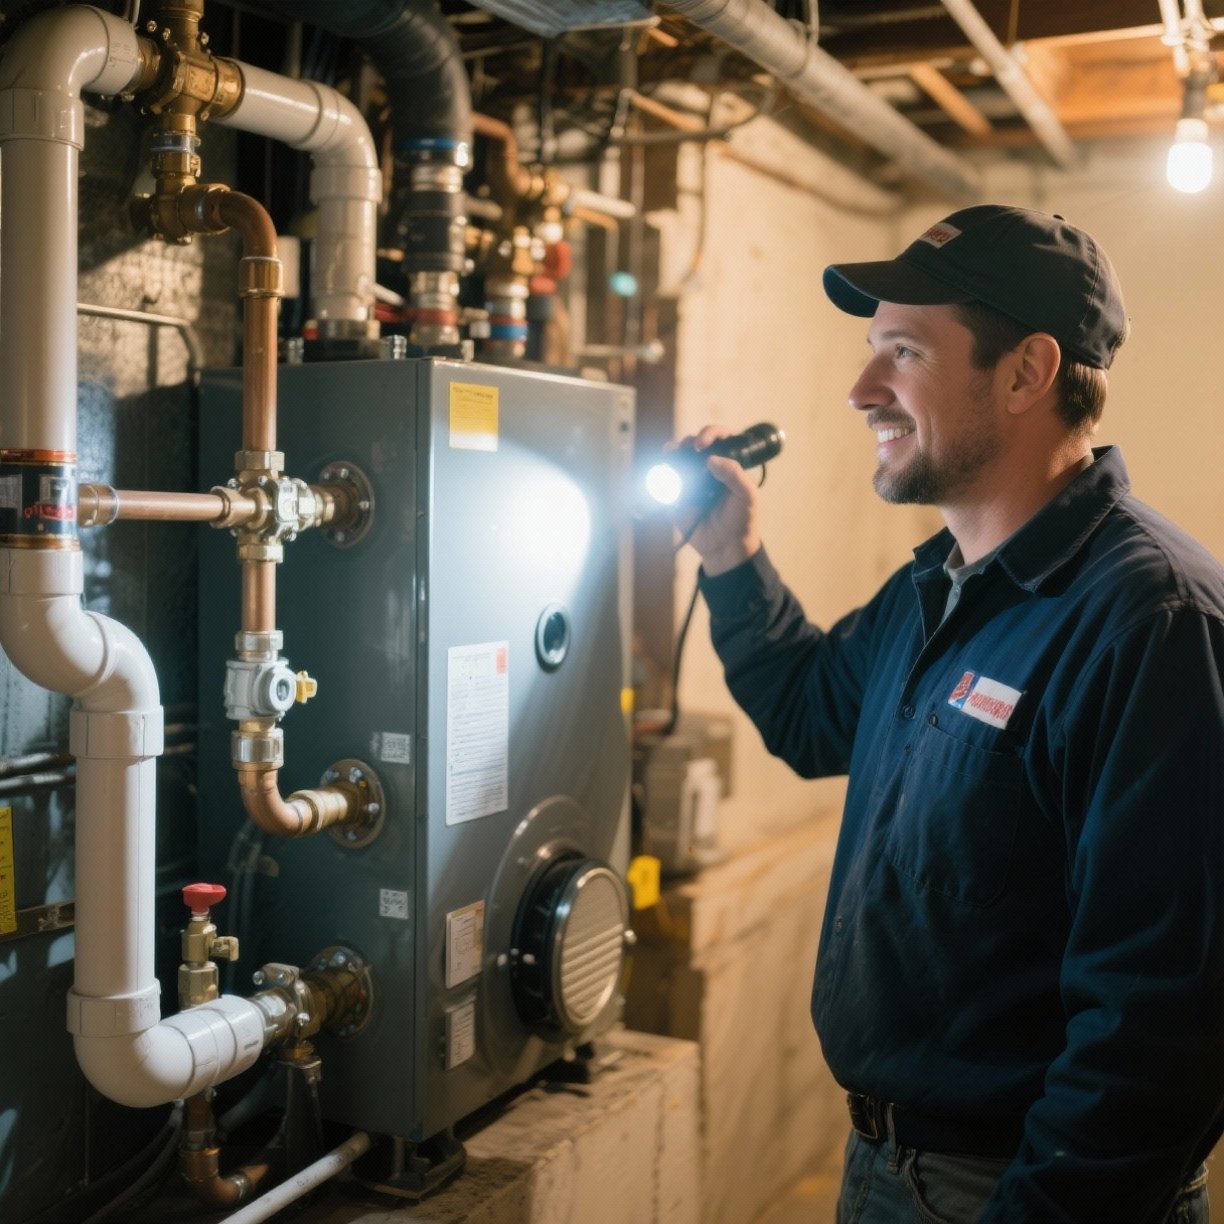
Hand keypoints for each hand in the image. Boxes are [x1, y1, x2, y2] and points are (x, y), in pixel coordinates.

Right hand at [670, 424, 761, 574]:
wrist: (726, 547)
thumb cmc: (741, 519)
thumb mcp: (747, 495)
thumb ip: (734, 474)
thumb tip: (711, 459)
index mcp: (728, 464)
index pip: (720, 439)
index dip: (711, 434)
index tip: (704, 444)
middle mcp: (708, 469)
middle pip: (694, 445)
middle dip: (689, 442)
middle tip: (690, 449)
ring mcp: (691, 481)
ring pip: (678, 459)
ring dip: (672, 452)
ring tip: (670, 452)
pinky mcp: (677, 496)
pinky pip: (666, 481)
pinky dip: (661, 474)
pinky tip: (662, 471)